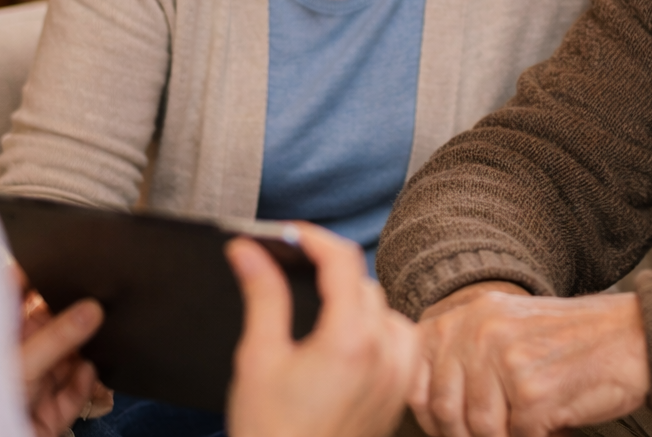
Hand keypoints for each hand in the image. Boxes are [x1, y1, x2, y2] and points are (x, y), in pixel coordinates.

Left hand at [14, 263, 108, 436]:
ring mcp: (37, 384)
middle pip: (54, 324)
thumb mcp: (22, 364)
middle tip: (94, 297)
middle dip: (74, 314)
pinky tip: (87, 373)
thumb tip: (91, 309)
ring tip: (101, 334)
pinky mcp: (54, 409)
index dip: (37, 276)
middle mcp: (21, 357)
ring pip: (71, 357)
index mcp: (2, 339)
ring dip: (85, 350)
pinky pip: (78, 389)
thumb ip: (59, 337)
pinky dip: (85, 382)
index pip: (18, 296)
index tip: (62, 257)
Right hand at [226, 226, 417, 436]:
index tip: (287, 234)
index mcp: (350, 339)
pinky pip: (402, 342)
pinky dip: (379, 329)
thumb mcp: (258, 358)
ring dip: (356, 300)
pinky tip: (351, 340)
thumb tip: (250, 250)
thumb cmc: (270, 432)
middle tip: (289, 270)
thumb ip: (262, 296)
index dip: (312, 238)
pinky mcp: (400, 396)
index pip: (341, 260)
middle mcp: (384, 353)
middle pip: (362, 283)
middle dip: (327, 270)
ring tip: (319, 308)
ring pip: (386, 310)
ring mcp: (398, 376)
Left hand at [410, 289, 649, 436]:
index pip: (416, 377)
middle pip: (445, 412)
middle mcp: (482, 332)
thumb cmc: (571, 344)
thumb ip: (463, 360)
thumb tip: (424, 409)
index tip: (450, 427)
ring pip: (479, 431)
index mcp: (469, 316)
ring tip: (531, 423)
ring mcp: (507, 361)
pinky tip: (555, 422)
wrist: (633, 338)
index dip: (429, 415)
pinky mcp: (533, 393)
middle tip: (502, 431)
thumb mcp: (506, 331)